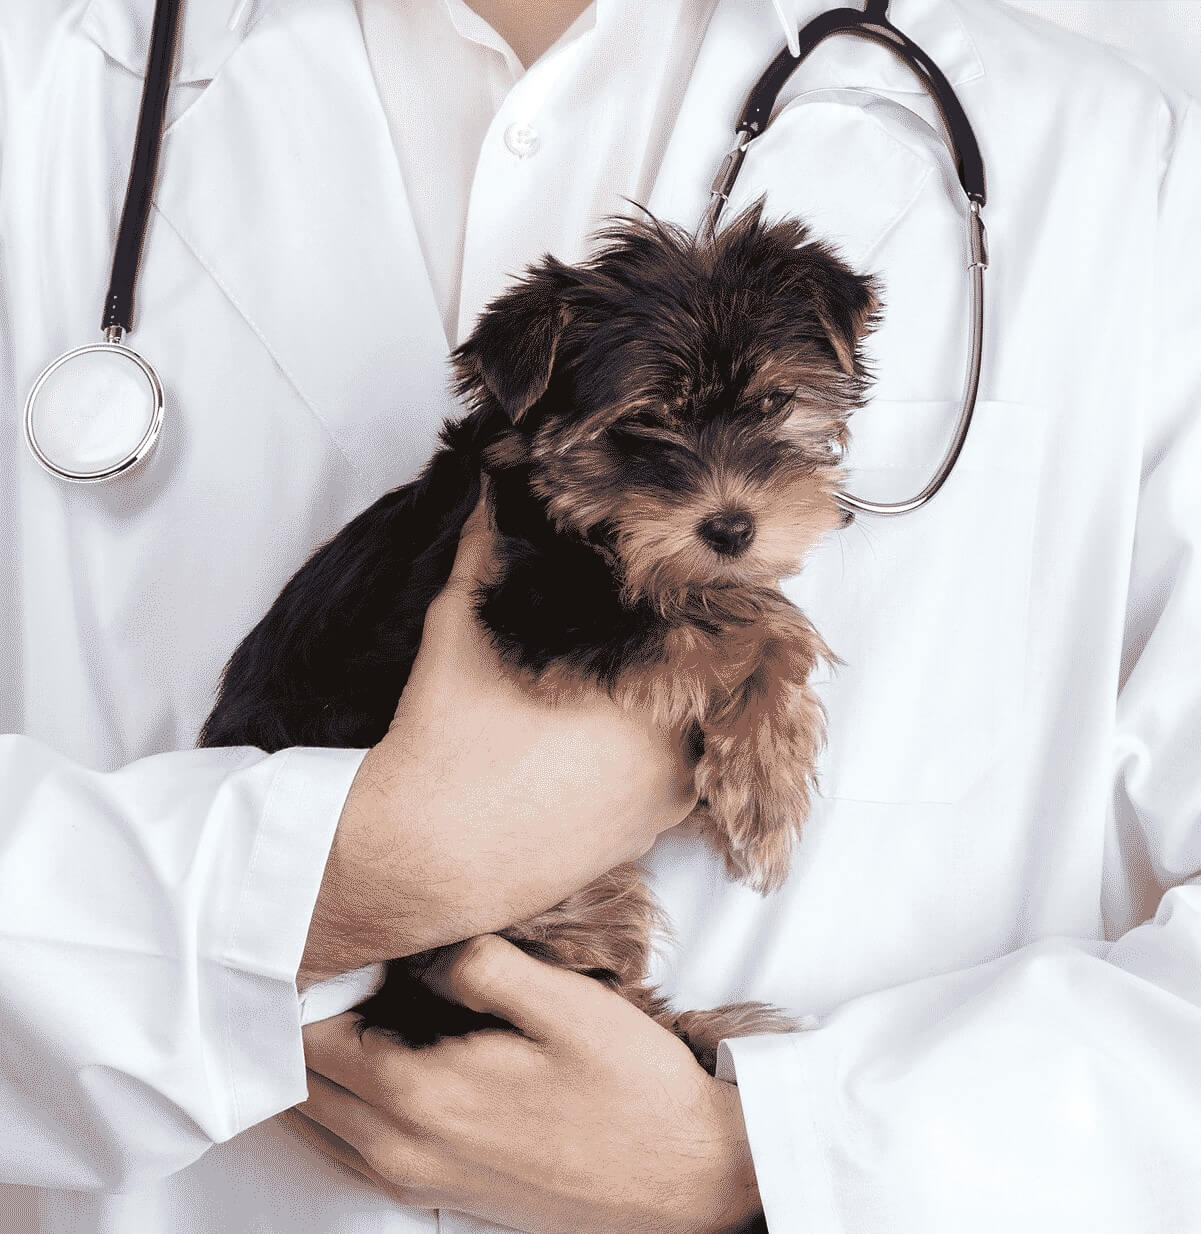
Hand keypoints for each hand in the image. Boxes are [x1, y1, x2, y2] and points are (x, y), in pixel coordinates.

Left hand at [287, 935, 762, 1233]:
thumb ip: (478, 964)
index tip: (332, 940)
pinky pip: (356, 1148)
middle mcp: (402, 1149)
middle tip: (335, 967)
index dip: (309, 987)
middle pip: (303, 1086)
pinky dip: (346, 1103)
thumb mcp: (563, 1003)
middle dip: (301, 1026)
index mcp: (419, 1096)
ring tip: (353, 1003)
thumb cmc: (628, 1086)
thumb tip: (420, 952)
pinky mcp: (442, 1190)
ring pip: (323, 1122)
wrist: (683, 1176)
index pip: (309, 1039)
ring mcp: (419, 1178)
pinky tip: (384, 1058)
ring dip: (320, 1067)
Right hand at [300, 496, 697, 983]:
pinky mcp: (644, 841)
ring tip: (620, 681)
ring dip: (668, 707)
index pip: (704, 628)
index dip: (682, 600)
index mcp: (648, 692)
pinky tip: (605, 738)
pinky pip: (671, 780)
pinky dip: (651, 755)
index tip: (658, 583)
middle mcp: (675, 751)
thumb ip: (486, 552)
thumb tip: (491, 491)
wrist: (418, 860)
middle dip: (675, 653)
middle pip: (701, 681)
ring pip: (691, 733)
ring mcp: (665, 804)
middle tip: (637, 629)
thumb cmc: (442, 742)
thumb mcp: (459, 628)